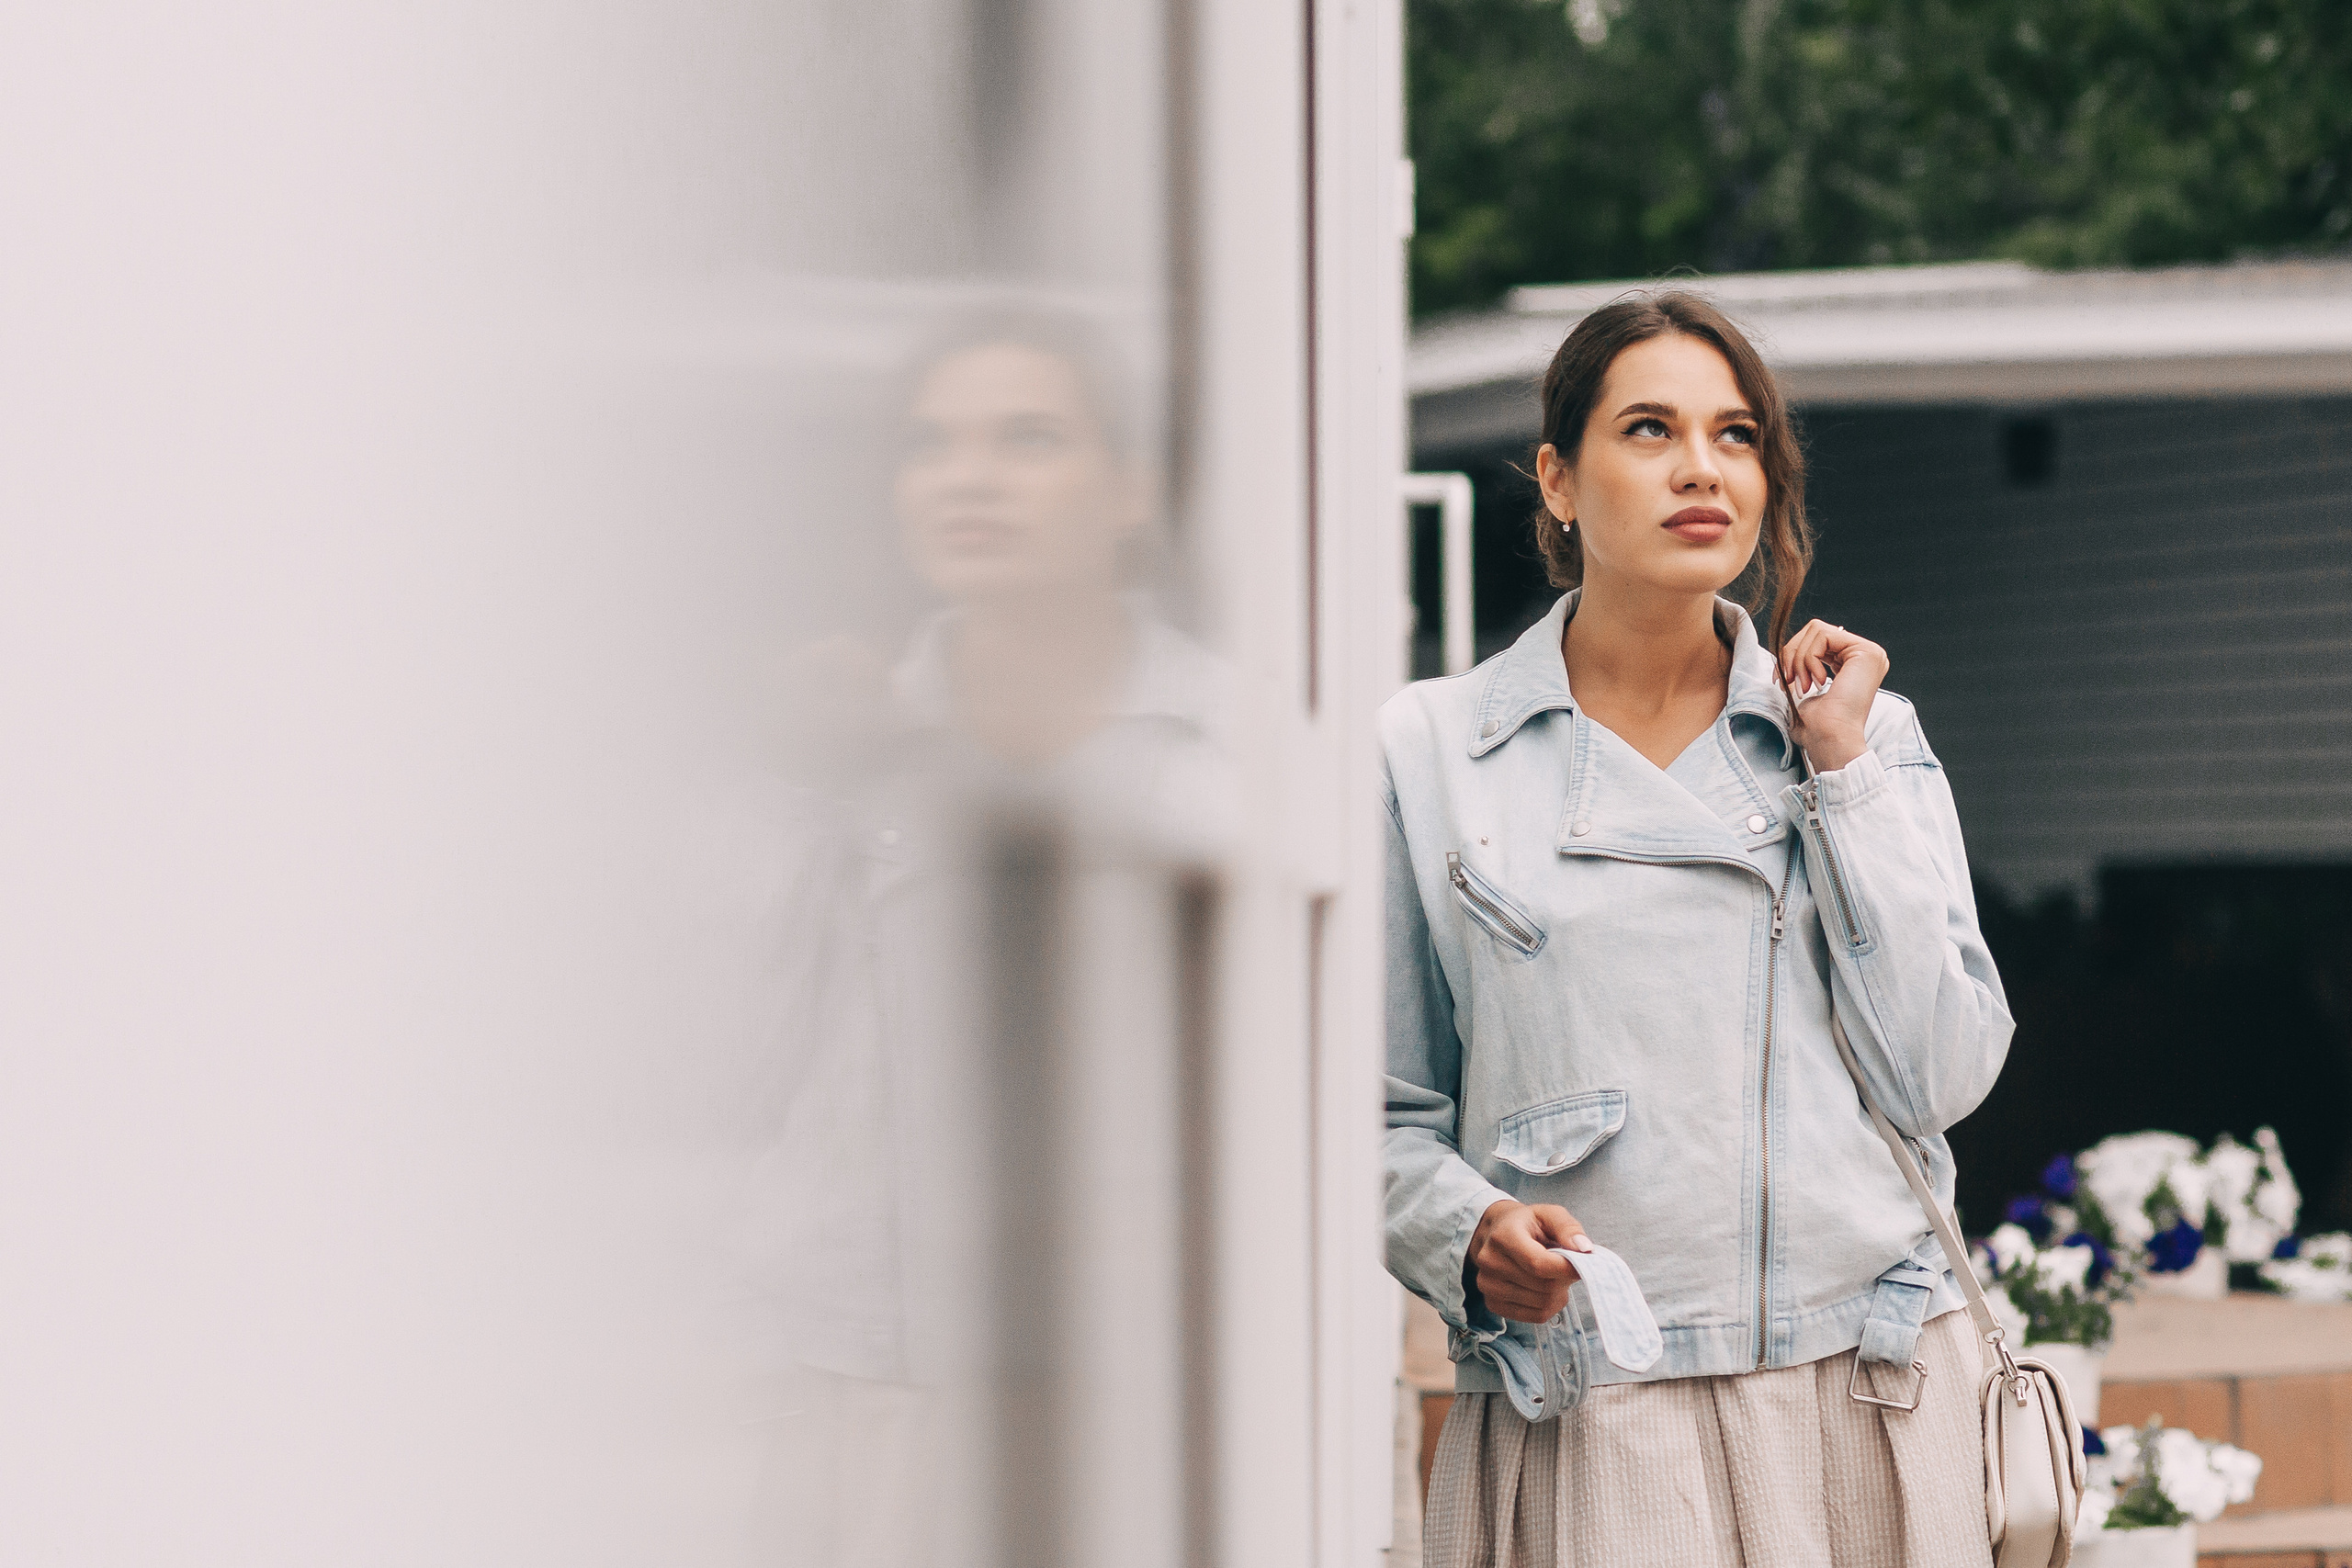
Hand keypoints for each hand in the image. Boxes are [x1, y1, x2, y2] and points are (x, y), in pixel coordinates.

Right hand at [1465, 1200, 1590, 1322]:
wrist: (1495, 1234)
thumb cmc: (1526, 1225)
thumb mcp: (1548, 1214)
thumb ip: (1568, 1227)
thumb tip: (1584, 1248)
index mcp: (1503, 1236)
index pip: (1538, 1264)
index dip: (1566, 1268)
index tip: (1582, 1265)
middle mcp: (1490, 1262)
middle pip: (1544, 1286)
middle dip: (1563, 1278)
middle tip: (1565, 1266)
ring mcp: (1488, 1286)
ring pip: (1543, 1303)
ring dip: (1558, 1293)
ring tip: (1553, 1276)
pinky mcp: (1493, 1304)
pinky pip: (1536, 1316)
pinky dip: (1549, 1305)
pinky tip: (1545, 1289)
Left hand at [1777, 619, 1888, 772]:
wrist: (1830, 739)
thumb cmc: (1817, 725)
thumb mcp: (1806, 685)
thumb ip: (1804, 664)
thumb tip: (1787, 652)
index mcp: (1855, 663)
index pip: (1817, 639)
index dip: (1793, 654)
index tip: (1783, 681)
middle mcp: (1867, 655)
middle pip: (1815, 630)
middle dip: (1792, 654)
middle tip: (1789, 681)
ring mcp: (1870, 652)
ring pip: (1816, 630)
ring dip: (1799, 659)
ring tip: (1803, 686)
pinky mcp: (1866, 651)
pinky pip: (1822, 635)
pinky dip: (1808, 658)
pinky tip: (1817, 683)